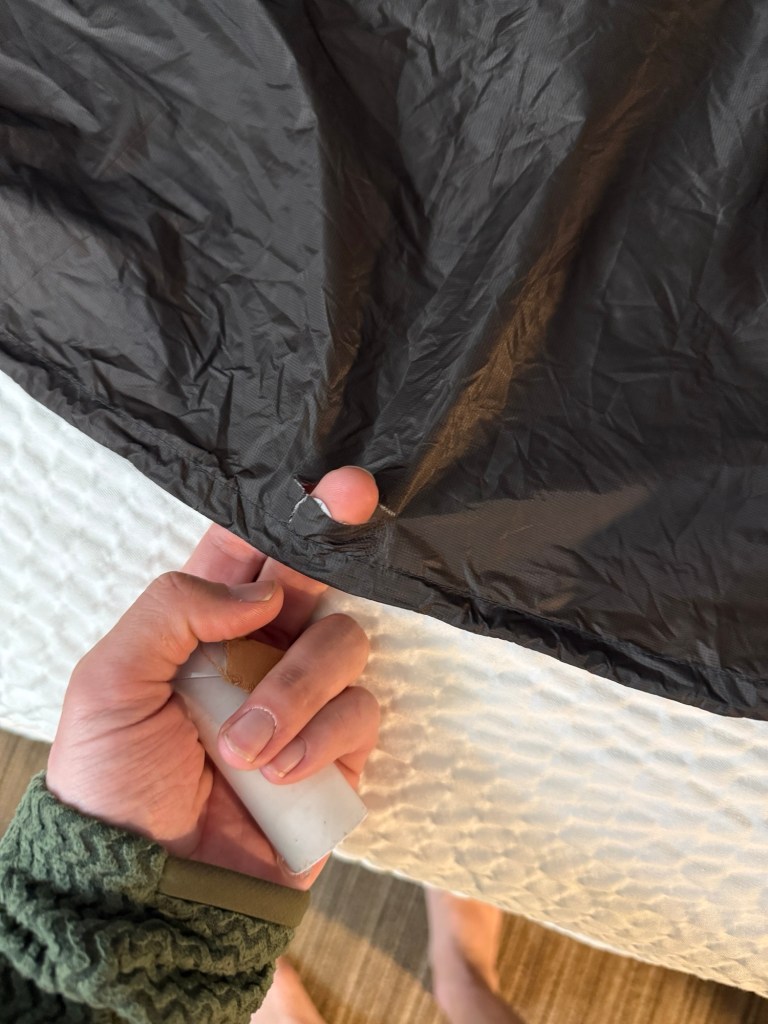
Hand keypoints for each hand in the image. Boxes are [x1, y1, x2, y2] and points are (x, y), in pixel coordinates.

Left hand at [46, 468, 379, 888]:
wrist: (146, 887)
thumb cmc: (113, 782)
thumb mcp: (108, 682)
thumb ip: (172, 610)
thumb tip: (258, 590)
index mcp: (203, 623)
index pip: (248, 549)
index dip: (287, 511)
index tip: (330, 482)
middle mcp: (260, 650)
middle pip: (315, 579)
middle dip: (335, 541)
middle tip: (356, 498)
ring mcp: (303, 700)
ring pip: (344, 643)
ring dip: (295, 691)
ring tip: (243, 750)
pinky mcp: (338, 751)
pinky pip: (360, 714)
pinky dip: (319, 741)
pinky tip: (276, 777)